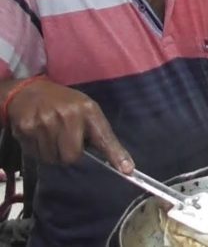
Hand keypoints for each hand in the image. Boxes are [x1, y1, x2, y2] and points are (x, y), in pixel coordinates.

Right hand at [7, 78, 132, 173]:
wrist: (29, 91)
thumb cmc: (65, 104)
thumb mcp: (86, 110)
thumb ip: (99, 134)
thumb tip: (119, 162)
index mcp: (88, 110)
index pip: (103, 136)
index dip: (114, 154)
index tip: (127, 170)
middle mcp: (68, 116)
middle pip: (72, 157)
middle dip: (70, 155)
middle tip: (66, 143)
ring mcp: (45, 122)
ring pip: (52, 159)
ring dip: (53, 154)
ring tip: (52, 137)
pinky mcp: (26, 129)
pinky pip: (36, 154)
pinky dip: (39, 151)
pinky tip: (39, 135)